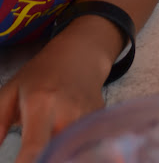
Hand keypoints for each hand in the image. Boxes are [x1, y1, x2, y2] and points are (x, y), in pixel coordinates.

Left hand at [0, 35, 106, 162]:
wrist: (81, 54)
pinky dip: (70, 148)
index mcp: (42, 105)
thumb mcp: (12, 91)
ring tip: (47, 137)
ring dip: (55, 152)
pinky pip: (81, 145)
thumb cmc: (41, 74)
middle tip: (32, 152)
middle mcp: (69, 113)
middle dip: (42, 158)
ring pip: (68, 153)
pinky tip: (63, 133)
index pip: (35, 149)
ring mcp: (88, 118)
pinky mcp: (99, 123)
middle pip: (54, 155)